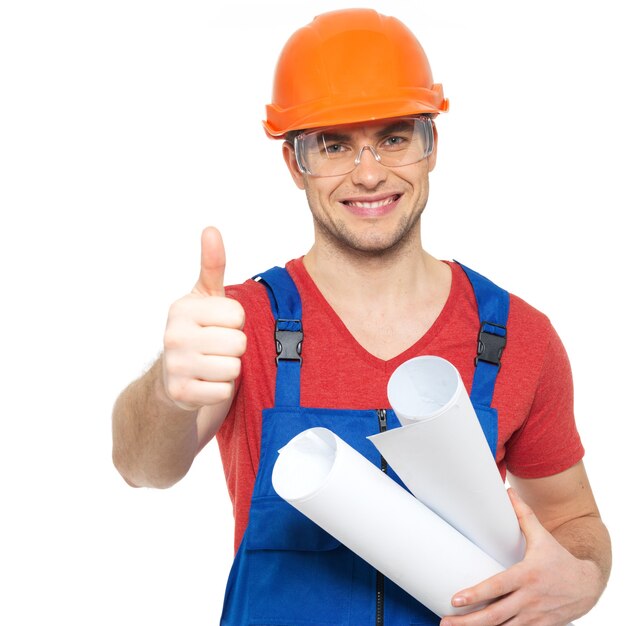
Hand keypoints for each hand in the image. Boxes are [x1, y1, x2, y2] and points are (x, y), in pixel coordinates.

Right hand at [162, 227, 245, 410]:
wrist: (172, 377)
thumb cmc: (197, 331)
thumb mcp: (204, 297)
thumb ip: (212, 265)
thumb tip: (211, 229)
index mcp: (182, 308)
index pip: (237, 315)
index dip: (235, 323)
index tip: (219, 326)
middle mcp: (173, 335)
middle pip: (238, 343)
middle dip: (234, 347)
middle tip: (217, 348)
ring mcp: (175, 366)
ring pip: (233, 368)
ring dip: (229, 370)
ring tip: (212, 364)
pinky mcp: (180, 394)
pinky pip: (224, 391)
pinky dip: (221, 390)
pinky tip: (206, 383)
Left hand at [440, 489, 602, 625]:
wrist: (587, 585)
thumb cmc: (558, 559)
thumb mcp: (541, 537)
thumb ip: (523, 515)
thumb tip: (508, 491)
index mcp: (526, 575)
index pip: (497, 587)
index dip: (476, 594)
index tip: (455, 599)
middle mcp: (529, 599)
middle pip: (495, 615)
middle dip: (469, 621)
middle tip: (445, 621)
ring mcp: (534, 617)